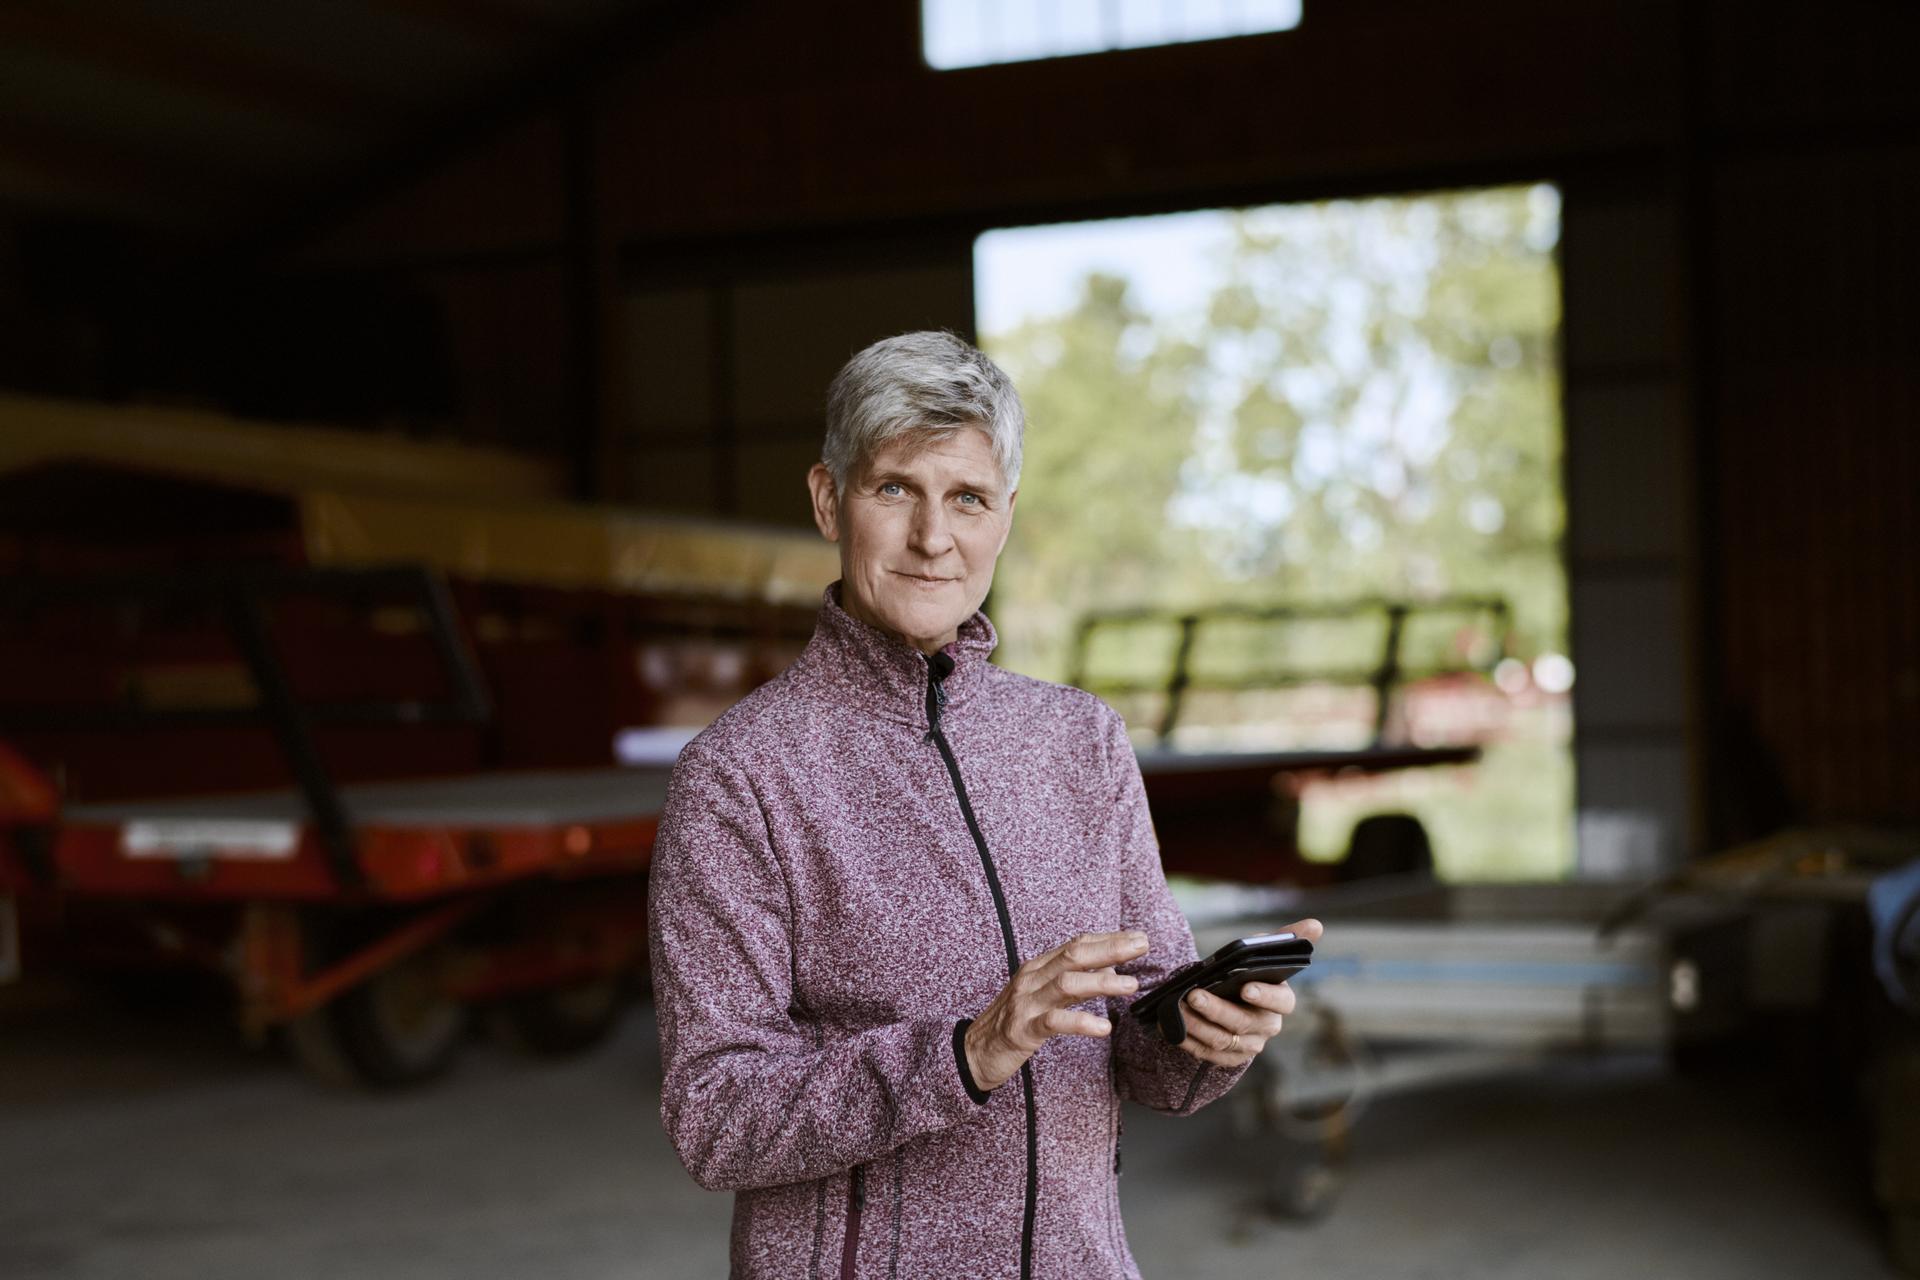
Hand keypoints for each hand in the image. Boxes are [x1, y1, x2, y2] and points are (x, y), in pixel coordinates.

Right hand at [964, 931, 1149, 1091]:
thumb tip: (1109, 967)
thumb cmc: (1011, 1023)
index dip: (1108, 939)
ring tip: (1131, 985)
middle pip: (1073, 956)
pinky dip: (1081, 1022)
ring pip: (1066, 984)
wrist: (972, 1053)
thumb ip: (1073, 981)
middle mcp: (1031, 979)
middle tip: (1141, 946)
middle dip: (1110, 949)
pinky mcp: (1022, 1030)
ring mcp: (1025, 1003)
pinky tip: (1103, 1027)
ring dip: (1102, 982)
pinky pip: (1054, 1022)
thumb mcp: (1042, 996)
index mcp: (1037, 968)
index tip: (1138, 936)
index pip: (1075, 945)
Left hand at [1174, 917, 1322, 1067]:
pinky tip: (1171, 1027)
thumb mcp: (1264, 953)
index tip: (1246, 987)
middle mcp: (1267, 1026)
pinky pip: (1207, 1054)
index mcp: (1281, 1000)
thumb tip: (1316, 924)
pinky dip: (1188, 1041)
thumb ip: (1285, 938)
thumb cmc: (1249, 972)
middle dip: (1216, 1009)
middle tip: (1194, 994)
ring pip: (1222, 1040)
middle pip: (1243, 1022)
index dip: (1265, 995)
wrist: (1232, 1000)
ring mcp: (1249, 1045)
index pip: (1282, 1001)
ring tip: (1178, 1007)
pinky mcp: (1229, 1058)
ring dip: (1197, 1024)